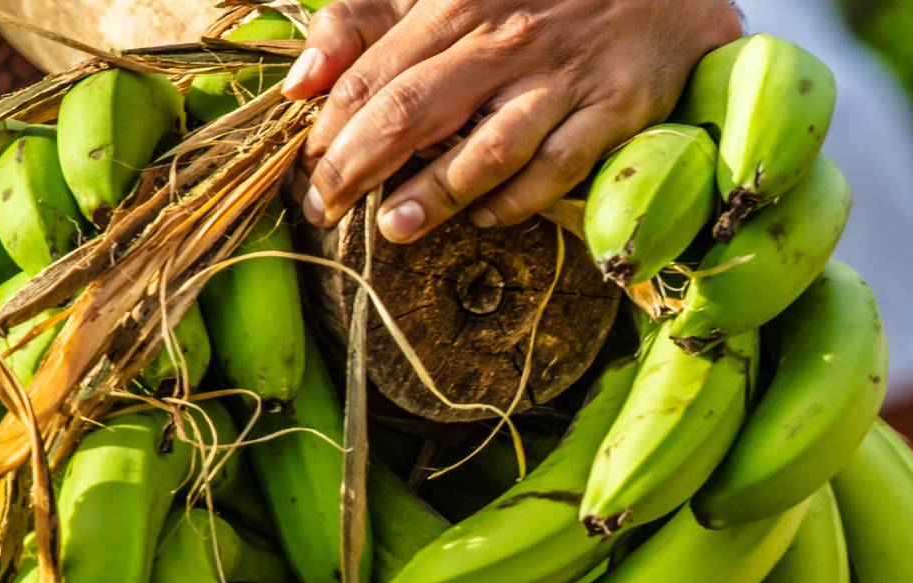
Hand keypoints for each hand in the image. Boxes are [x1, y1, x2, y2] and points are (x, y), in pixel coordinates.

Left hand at [283, 0, 741, 241]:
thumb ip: (367, 22)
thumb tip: (301, 81)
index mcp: (453, 4)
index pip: (372, 76)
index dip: (329, 131)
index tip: (303, 175)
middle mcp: (502, 39)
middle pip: (412, 111)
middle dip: (358, 167)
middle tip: (325, 211)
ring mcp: (559, 78)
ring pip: (485, 146)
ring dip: (435, 194)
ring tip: (393, 230)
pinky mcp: (611, 109)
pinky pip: (558, 166)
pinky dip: (519, 200)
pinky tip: (486, 220)